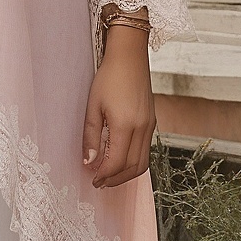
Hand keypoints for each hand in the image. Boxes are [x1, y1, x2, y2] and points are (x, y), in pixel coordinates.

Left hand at [82, 21, 153, 188]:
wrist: (130, 58)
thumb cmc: (109, 77)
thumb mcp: (93, 106)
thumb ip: (90, 136)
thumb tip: (88, 161)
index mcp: (125, 125)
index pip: (116, 162)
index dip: (104, 176)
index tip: (93, 180)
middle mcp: (142, 128)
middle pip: (132, 167)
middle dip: (116, 180)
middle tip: (99, 183)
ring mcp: (150, 126)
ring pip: (142, 162)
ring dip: (126, 174)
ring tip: (109, 176)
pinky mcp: (152, 123)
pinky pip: (145, 151)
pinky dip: (133, 162)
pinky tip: (120, 160)